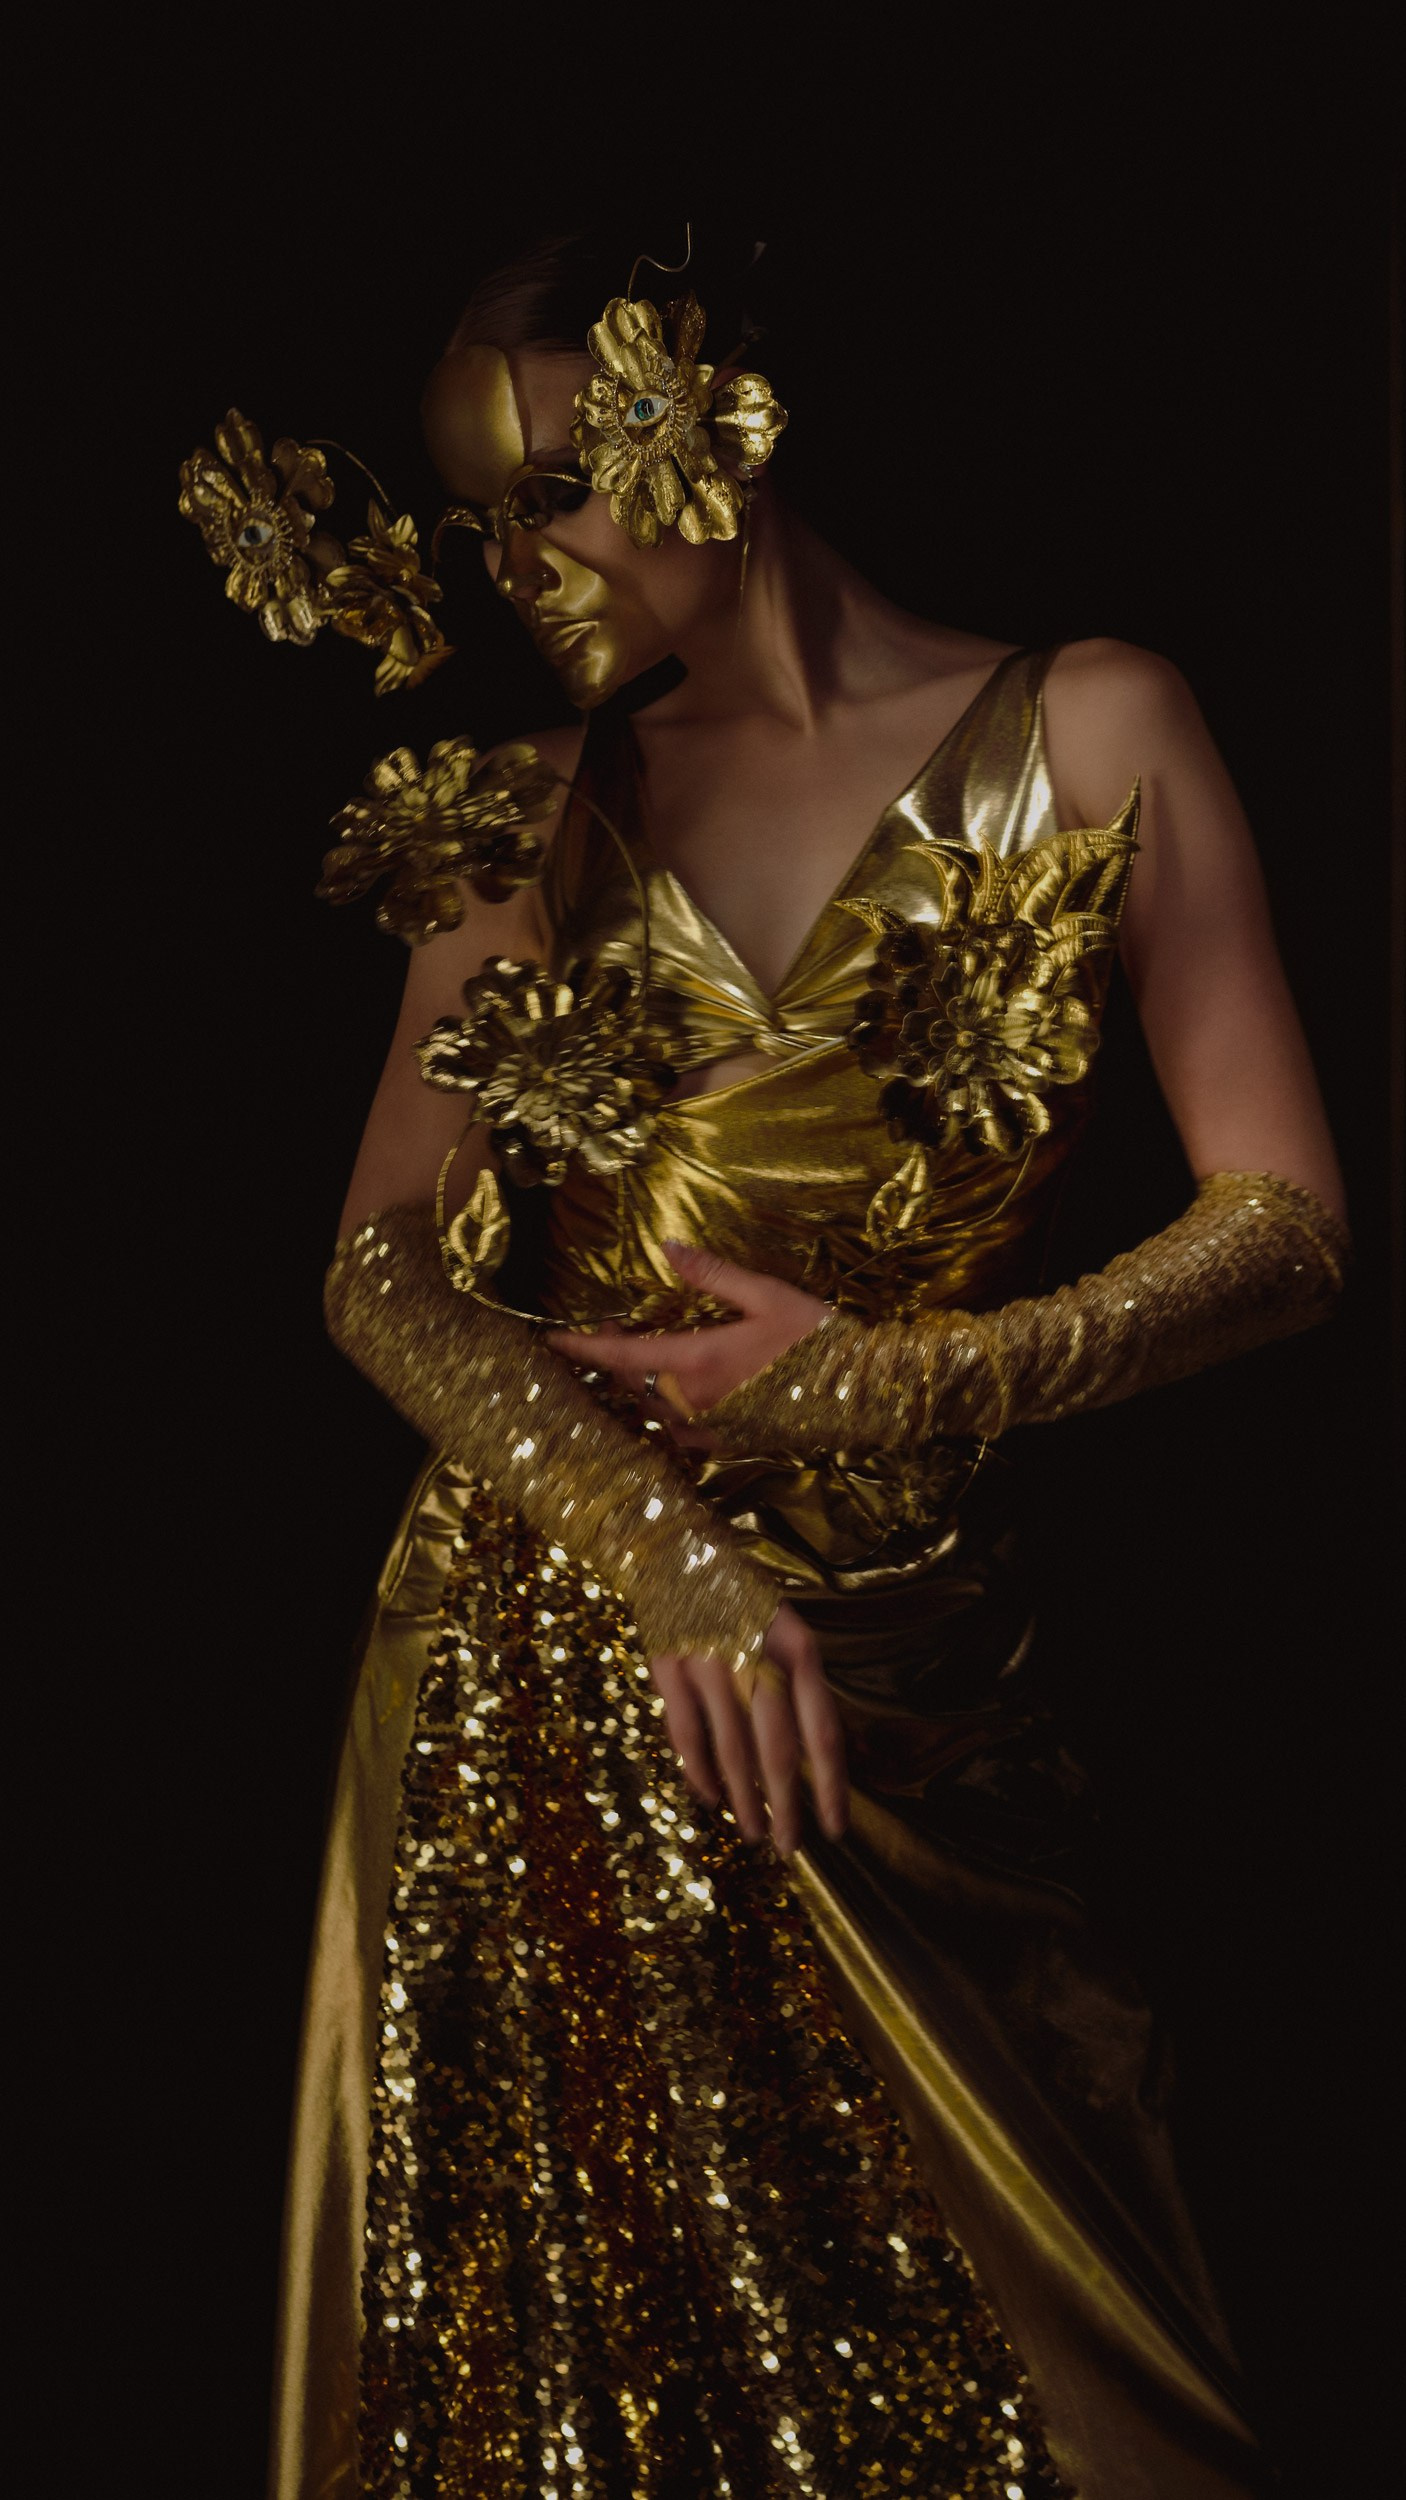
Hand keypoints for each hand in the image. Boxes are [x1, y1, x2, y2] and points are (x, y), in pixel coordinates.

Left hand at [548, 1241, 828, 1417]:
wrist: (861, 1392)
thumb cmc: (815, 1337)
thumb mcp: (765, 1294)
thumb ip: (711, 1274)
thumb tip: (666, 1246)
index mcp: (698, 1361)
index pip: (621, 1358)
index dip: (581, 1349)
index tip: (551, 1340)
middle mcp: (694, 1401)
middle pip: (629, 1385)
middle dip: (611, 1359)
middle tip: (612, 1326)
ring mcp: (709, 1428)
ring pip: (649, 1410)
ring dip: (633, 1385)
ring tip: (637, 1354)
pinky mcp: (726, 1443)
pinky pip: (676, 1432)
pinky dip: (661, 1411)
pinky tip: (672, 1394)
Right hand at [651, 1602, 848, 1855]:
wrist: (677, 1549)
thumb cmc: (743, 1601)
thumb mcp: (787, 1632)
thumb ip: (801, 1688)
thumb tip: (820, 1761)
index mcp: (798, 1648)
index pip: (822, 1729)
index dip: (829, 1784)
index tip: (835, 1828)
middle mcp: (757, 1655)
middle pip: (777, 1746)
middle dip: (786, 1804)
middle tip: (790, 1847)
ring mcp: (710, 1661)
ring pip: (732, 1747)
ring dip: (745, 1798)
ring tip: (755, 1834)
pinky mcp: (669, 1666)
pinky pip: (687, 1732)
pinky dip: (699, 1770)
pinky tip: (712, 1798)